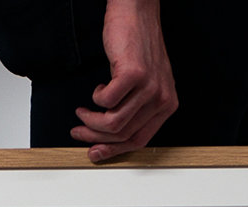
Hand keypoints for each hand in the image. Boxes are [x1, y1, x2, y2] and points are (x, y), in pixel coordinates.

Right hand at [70, 0, 177, 162]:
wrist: (137, 11)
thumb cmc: (138, 45)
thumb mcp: (145, 84)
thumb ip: (136, 110)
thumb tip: (110, 136)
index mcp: (167, 106)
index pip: (139, 141)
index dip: (114, 151)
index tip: (95, 152)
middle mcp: (162, 99)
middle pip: (124, 134)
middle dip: (96, 138)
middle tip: (80, 132)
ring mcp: (149, 87)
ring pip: (114, 122)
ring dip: (92, 120)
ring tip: (82, 113)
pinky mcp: (134, 74)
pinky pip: (107, 101)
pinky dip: (96, 98)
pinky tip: (97, 90)